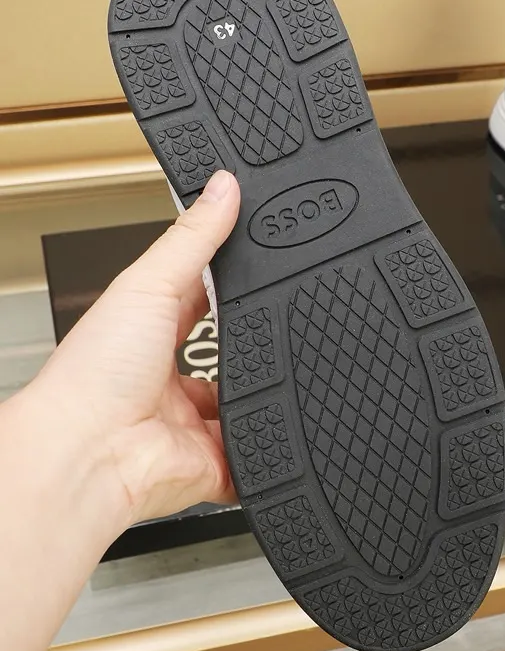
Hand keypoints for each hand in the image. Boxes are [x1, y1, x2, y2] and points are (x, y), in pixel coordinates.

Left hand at [17, 170, 240, 526]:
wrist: (88, 455)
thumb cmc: (90, 376)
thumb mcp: (146, 284)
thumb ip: (192, 238)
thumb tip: (224, 188)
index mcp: (145, 335)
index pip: (197, 303)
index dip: (227, 287)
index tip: (259, 264)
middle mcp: (165, 381)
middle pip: (226, 355)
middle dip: (250, 345)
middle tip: (267, 327)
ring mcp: (190, 424)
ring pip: (245, 403)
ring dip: (258, 391)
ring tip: (265, 374)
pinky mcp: (213, 462)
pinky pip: (252, 450)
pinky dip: (265, 438)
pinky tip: (270, 420)